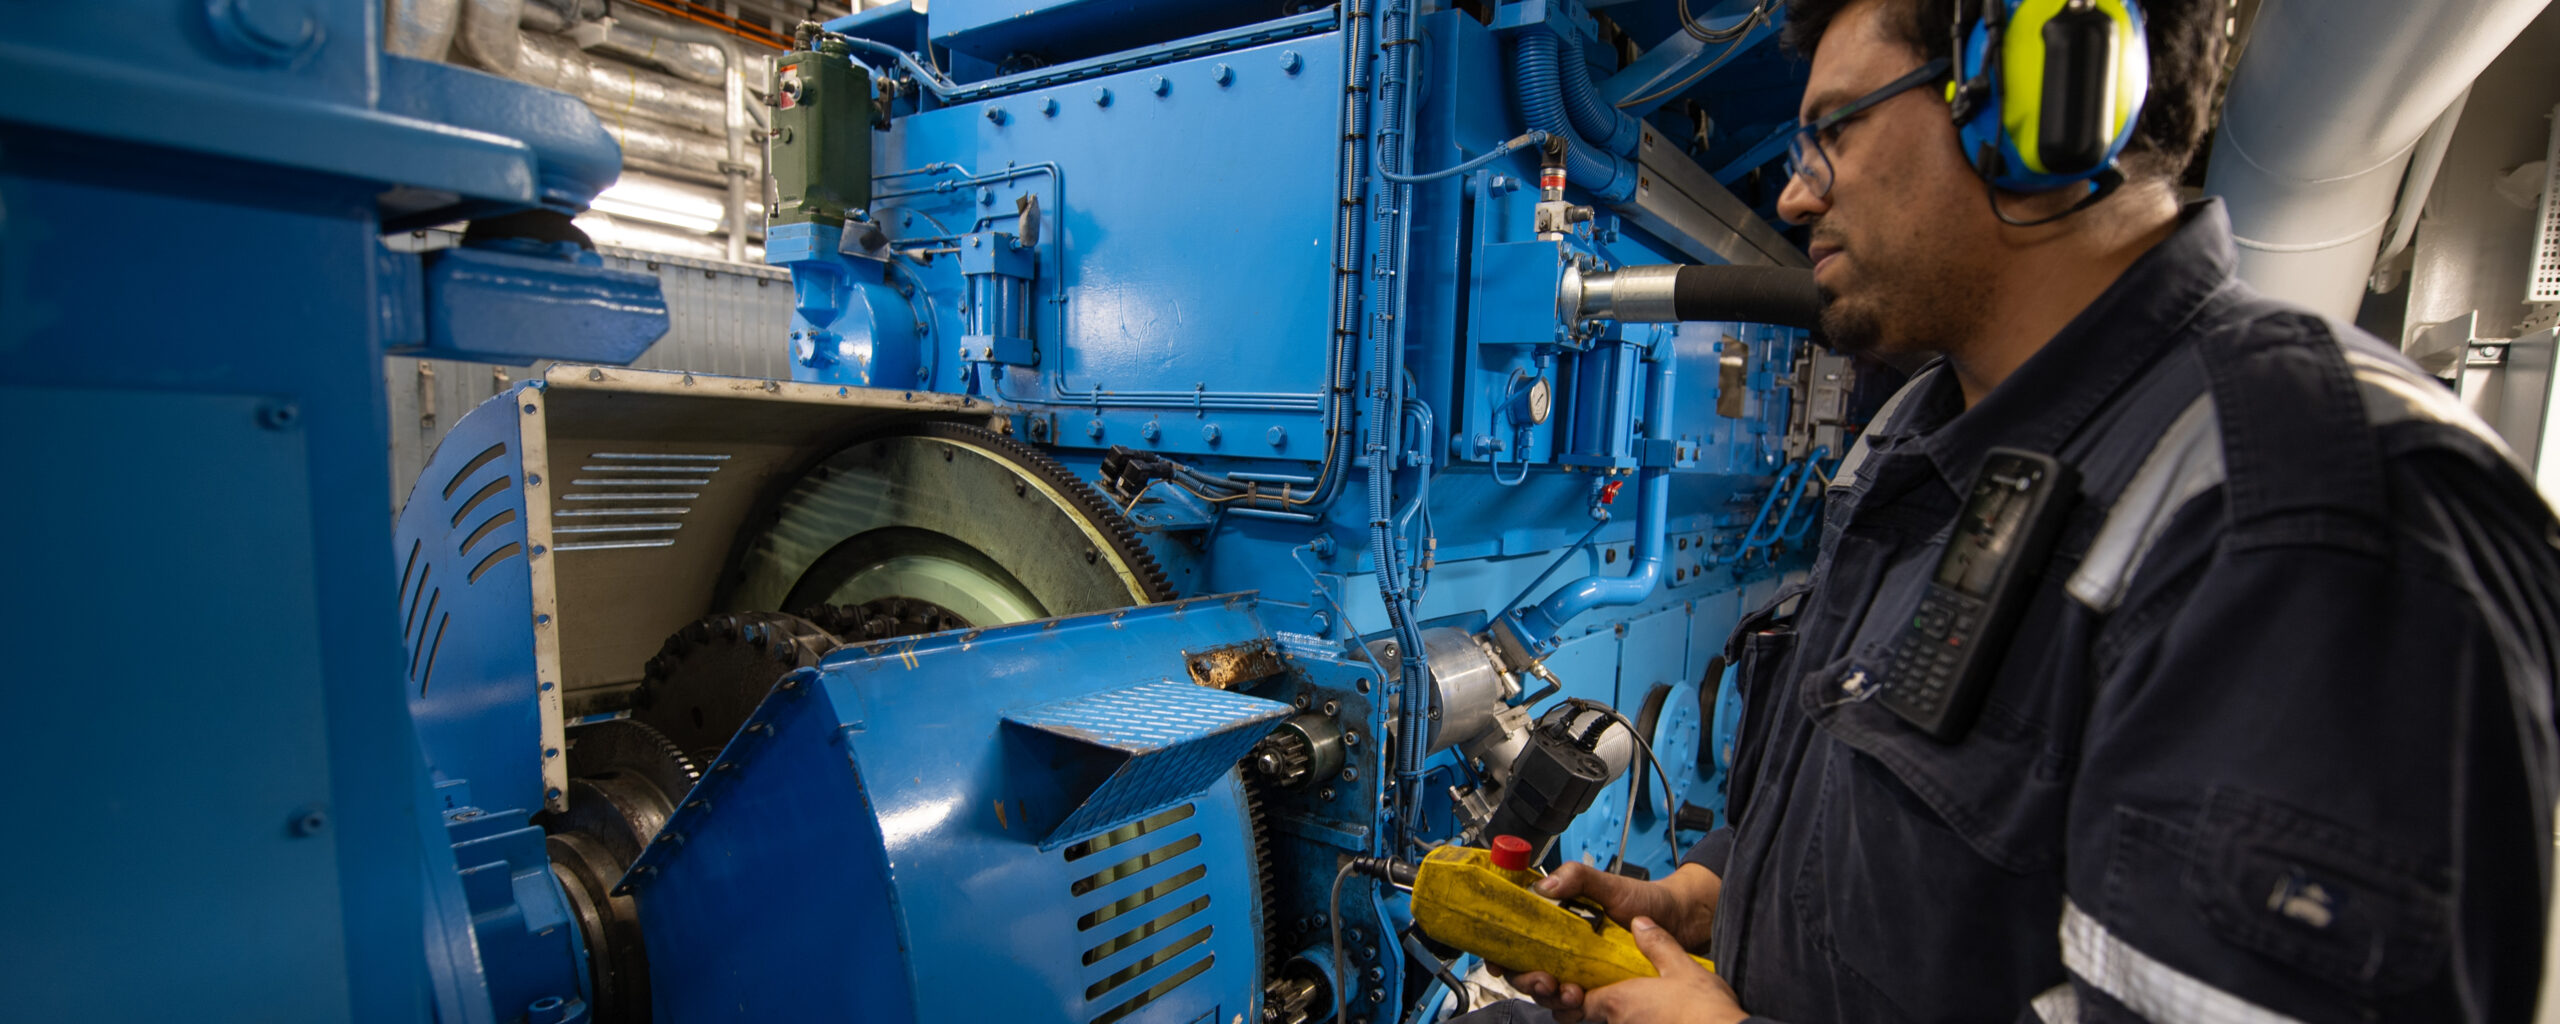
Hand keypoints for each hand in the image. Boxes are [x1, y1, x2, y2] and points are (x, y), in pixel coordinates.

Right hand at [1489, 863, 1720, 1020]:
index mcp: (1554, 919)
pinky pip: (1571, 1007)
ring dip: (1549, 996)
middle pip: (1524, 969)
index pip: (1515, 937)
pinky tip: (1583, 1003)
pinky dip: (1570, 1009)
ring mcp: (1577, 969)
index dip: (1501, 951)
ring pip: (1545, 991)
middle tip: (1544, 980)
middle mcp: (1560, 946)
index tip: (1501, 962)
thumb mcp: (1609, 882)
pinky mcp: (1596, 989)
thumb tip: (1546, 887)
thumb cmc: (1643, 900)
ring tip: (1571, 993)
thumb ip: (1578, 877)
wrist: (1679, 921)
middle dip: (1527, 980)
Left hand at [1580, 917, 1747, 1023]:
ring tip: (1635, 997)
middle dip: (1592, 1004)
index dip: (1573, 993)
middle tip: (1599, 989)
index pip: (1578, 1001)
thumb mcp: (1681, 966)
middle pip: (1592, 1016)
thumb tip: (1640, 925)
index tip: (1575, 985)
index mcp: (1619, 1002)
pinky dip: (1637, 1020)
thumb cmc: (1703, 1010)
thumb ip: (1657, 944)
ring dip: (1619, 1013)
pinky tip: (1653, 1012)